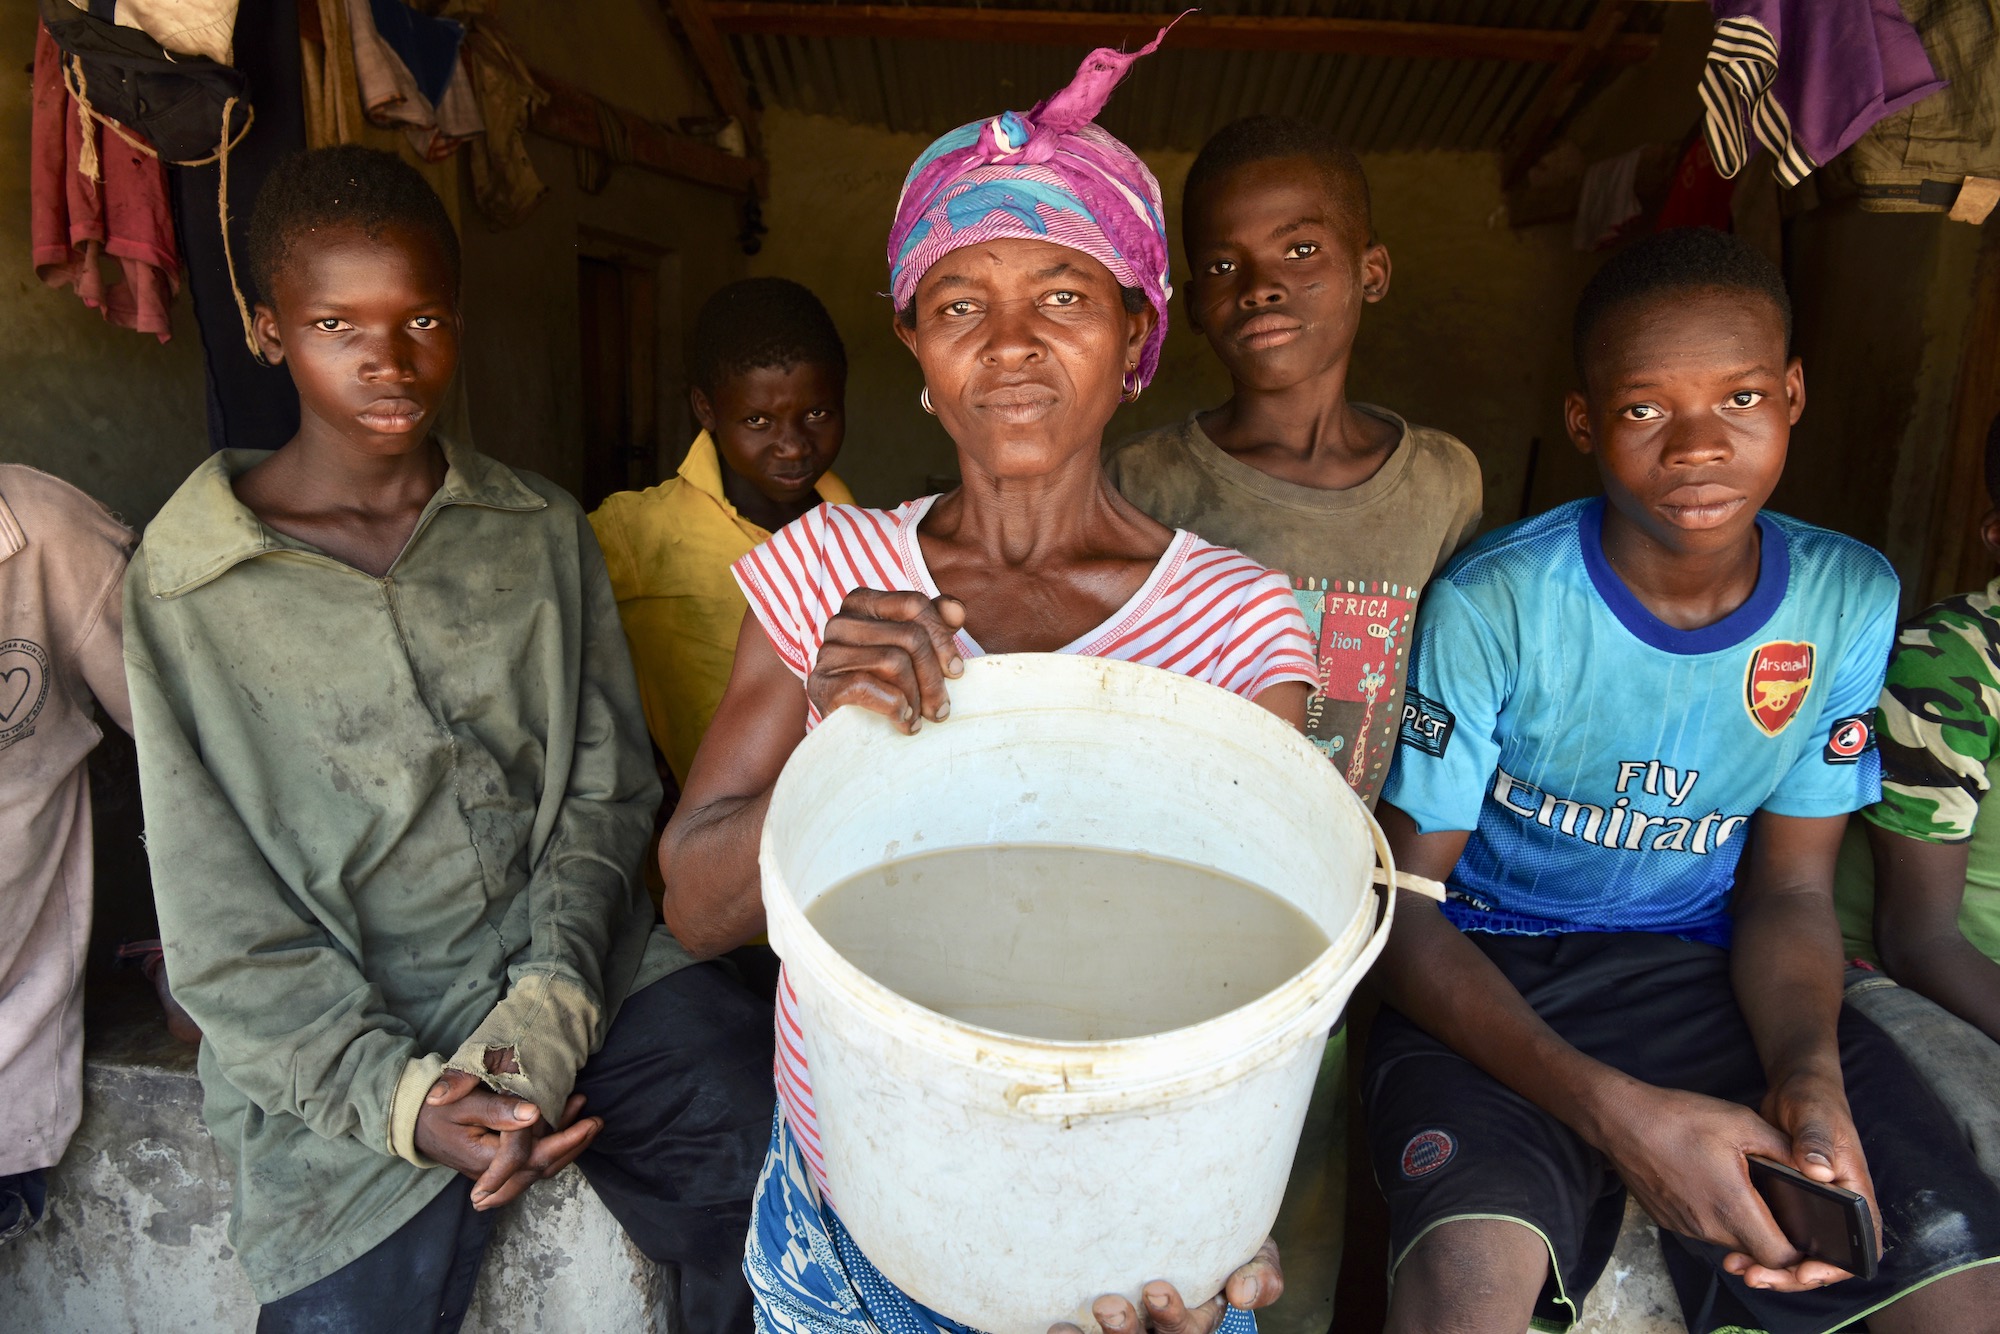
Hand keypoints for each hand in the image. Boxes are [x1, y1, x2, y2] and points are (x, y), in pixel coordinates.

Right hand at [413, 1070, 601, 1211]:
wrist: (409, 1119)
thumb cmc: (435, 1106)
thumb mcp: (464, 1101)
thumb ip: (498, 1110)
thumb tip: (535, 1113)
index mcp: (486, 1160)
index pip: (534, 1157)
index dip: (565, 1141)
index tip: (588, 1121)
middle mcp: (491, 1174)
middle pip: (541, 1168)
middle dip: (573, 1145)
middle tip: (597, 1121)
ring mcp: (493, 1173)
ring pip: (537, 1168)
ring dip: (565, 1146)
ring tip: (589, 1121)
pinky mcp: (495, 1165)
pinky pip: (528, 1161)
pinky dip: (550, 1144)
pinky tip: (565, 1122)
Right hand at [807, 590, 965, 733]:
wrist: (845, 730)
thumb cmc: (885, 683)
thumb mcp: (913, 651)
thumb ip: (935, 625)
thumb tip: (956, 610)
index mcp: (863, 603)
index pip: (914, 604)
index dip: (943, 638)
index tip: (956, 671)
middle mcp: (841, 621)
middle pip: (909, 636)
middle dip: (933, 677)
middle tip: (942, 709)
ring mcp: (827, 652)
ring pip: (893, 661)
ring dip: (916, 697)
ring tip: (922, 718)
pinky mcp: (820, 684)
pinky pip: (866, 685)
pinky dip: (893, 706)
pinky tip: (904, 722)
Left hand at [1049, 1238, 1281, 1333]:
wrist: (1183, 1218)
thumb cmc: (1224, 1244)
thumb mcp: (1254, 1255)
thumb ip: (1261, 1273)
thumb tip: (1243, 1294)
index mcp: (1198, 1320)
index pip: (1188, 1331)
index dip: (1173, 1317)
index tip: (1155, 1289)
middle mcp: (1162, 1333)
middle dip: (1127, 1331)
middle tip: (1109, 1305)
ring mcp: (1132, 1331)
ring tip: (1070, 1323)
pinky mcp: (1100, 1328)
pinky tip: (1056, 1327)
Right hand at [1599, 1080, 1857, 1292]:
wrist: (1619, 1119)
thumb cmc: (1680, 1118)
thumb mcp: (1742, 1122)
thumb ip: (1784, 1151)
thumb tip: (1816, 1171)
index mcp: (1733, 1206)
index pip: (1780, 1258)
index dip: (1799, 1253)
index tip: (1807, 1233)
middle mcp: (1709, 1227)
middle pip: (1756, 1251)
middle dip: (1772, 1234)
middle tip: (1778, 1204)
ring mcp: (1686, 1227)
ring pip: (1729, 1241)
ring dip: (1742, 1224)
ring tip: (1742, 1187)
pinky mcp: (1669, 1221)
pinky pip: (1704, 1229)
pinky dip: (1716, 1216)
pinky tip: (1710, 1183)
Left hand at [1728, 1070, 1881, 1287]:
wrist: (1798, 1089)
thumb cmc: (1815, 1101)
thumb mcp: (1815, 1117)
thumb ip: (1817, 1142)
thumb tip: (1821, 1172)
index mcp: (1856, 1193)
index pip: (1861, 1246)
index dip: (1835, 1267)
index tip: (1803, 1272)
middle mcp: (1840, 1207)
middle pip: (1826, 1258)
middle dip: (1793, 1276)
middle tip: (1758, 1278)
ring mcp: (1816, 1208)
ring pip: (1801, 1251)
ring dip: (1774, 1267)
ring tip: (1740, 1269)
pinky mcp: (1792, 1203)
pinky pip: (1782, 1235)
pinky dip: (1762, 1248)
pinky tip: (1734, 1252)